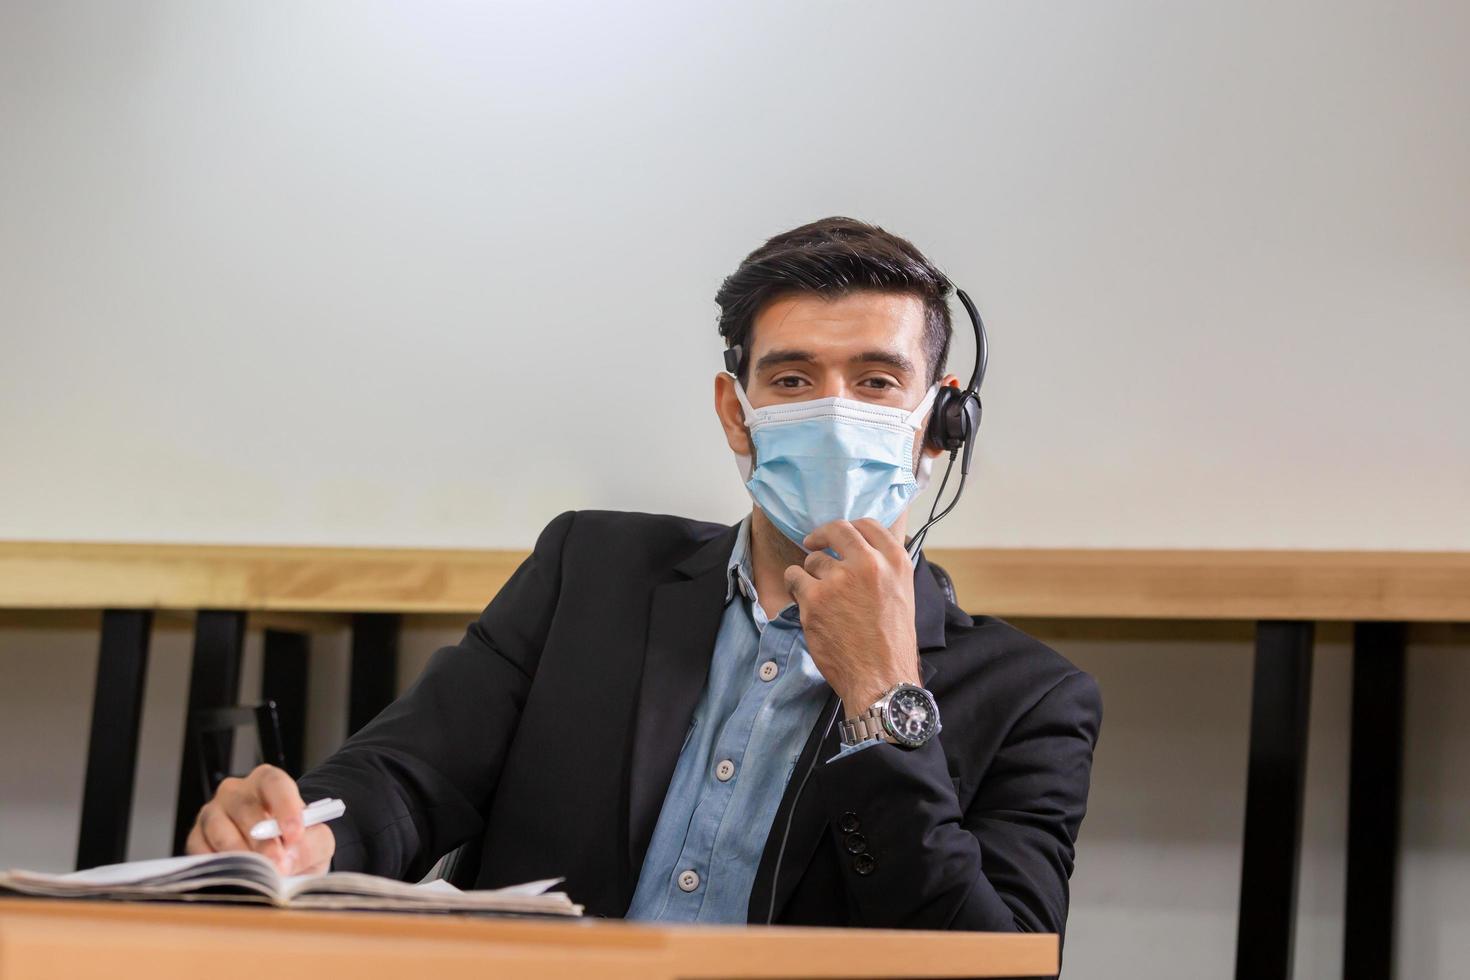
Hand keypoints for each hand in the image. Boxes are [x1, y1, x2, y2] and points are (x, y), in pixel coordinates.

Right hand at [184, 764, 334, 875]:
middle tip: (276, 865)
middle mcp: (236, 792)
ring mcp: (212, 814)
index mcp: (268, 782)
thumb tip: (287, 860)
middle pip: (244, 807)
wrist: (279, 857)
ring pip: (218, 828)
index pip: (274, 783)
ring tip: (257, 876)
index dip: (285, 807)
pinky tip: (234, 879)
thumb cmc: (297, 843)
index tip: (295, 835)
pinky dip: (216, 865)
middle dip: (261, 839)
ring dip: (239, 854)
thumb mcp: (318, 841)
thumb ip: (311, 845)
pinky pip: (199, 849)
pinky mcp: (197, 838)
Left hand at [783, 518, 921, 712]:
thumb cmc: (891, 643)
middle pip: (837, 530)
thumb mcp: (901, 594)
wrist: (881, 677)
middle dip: (821, 535)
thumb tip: (862, 550)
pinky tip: (805, 602)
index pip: (868, 524)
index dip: (849, 527)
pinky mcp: (815, 598)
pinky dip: (795, 587)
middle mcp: (868, 564)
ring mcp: (839, 579)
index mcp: (895, 561)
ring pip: (812, 559)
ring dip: (810, 573)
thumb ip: (883, 568)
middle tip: (813, 543)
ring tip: (820, 596)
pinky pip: (794, 577)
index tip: (838, 535)